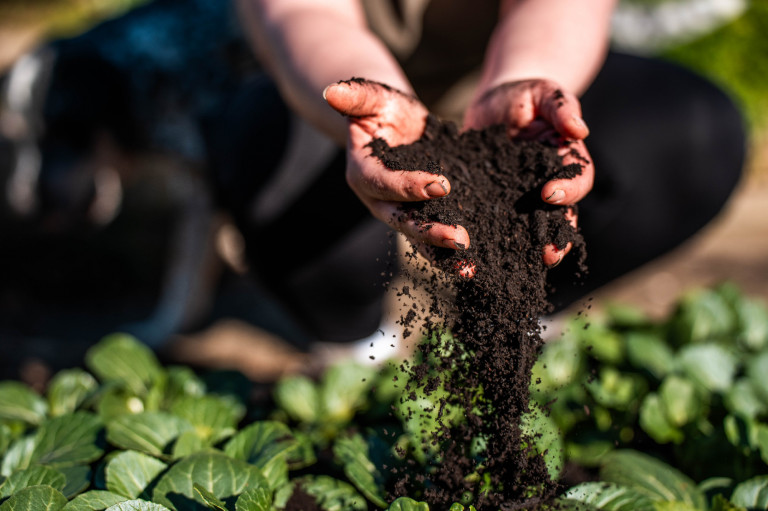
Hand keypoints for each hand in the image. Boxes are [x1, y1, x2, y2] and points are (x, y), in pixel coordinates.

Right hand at [324, 79, 469, 250]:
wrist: (395, 124)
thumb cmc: (382, 108)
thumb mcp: (371, 97)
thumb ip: (355, 96)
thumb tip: (333, 91)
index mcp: (362, 173)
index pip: (383, 184)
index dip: (409, 186)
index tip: (442, 184)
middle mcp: (377, 201)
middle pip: (401, 220)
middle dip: (430, 231)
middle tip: (460, 238)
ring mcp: (398, 213)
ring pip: (417, 237)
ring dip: (442, 252)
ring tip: (468, 264)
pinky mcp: (418, 216)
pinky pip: (431, 239)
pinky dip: (449, 254)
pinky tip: (471, 265)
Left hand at [464, 79, 593, 265]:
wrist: (494, 105)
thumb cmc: (526, 96)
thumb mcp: (545, 94)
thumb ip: (561, 107)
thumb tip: (580, 129)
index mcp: (567, 163)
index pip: (577, 180)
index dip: (569, 190)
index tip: (549, 193)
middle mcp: (549, 188)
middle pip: (560, 218)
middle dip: (555, 237)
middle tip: (548, 254)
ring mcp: (523, 201)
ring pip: (531, 231)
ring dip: (527, 251)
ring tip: (520, 266)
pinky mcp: (496, 206)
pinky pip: (496, 227)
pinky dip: (490, 243)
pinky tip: (478, 256)